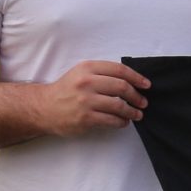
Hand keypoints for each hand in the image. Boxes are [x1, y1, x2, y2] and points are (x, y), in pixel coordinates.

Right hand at [34, 60, 148, 136]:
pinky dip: (122, 122)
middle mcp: (87, 82)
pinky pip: (112, 120)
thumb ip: (102, 74)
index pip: (120, 70)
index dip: (137, 77)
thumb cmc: (67, 90)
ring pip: (119, 105)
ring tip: (137, 114)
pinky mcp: (85, 117)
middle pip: (122, 87)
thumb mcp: (82, 74)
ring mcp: (86, 101)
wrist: (44, 107)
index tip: (147, 85)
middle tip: (143, 102)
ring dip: (132, 111)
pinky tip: (124, 122)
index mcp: (87, 68)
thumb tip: (131, 81)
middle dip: (137, 96)